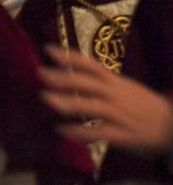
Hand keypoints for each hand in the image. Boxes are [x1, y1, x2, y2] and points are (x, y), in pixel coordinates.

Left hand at [39, 46, 172, 153]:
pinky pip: (99, 132)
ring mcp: (120, 115)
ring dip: (68, 102)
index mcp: (116, 83)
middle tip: (40, 73)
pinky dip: (79, 132)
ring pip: (92, 106)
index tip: (48, 49)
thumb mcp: (125, 89)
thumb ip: (101, 84)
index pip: (91, 66)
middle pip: (88, 83)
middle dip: (64, 77)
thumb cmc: (145, 107)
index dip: (70, 57)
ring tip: (46, 98)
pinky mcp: (123, 135)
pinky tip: (61, 131)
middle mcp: (117, 96)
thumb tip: (71, 77)